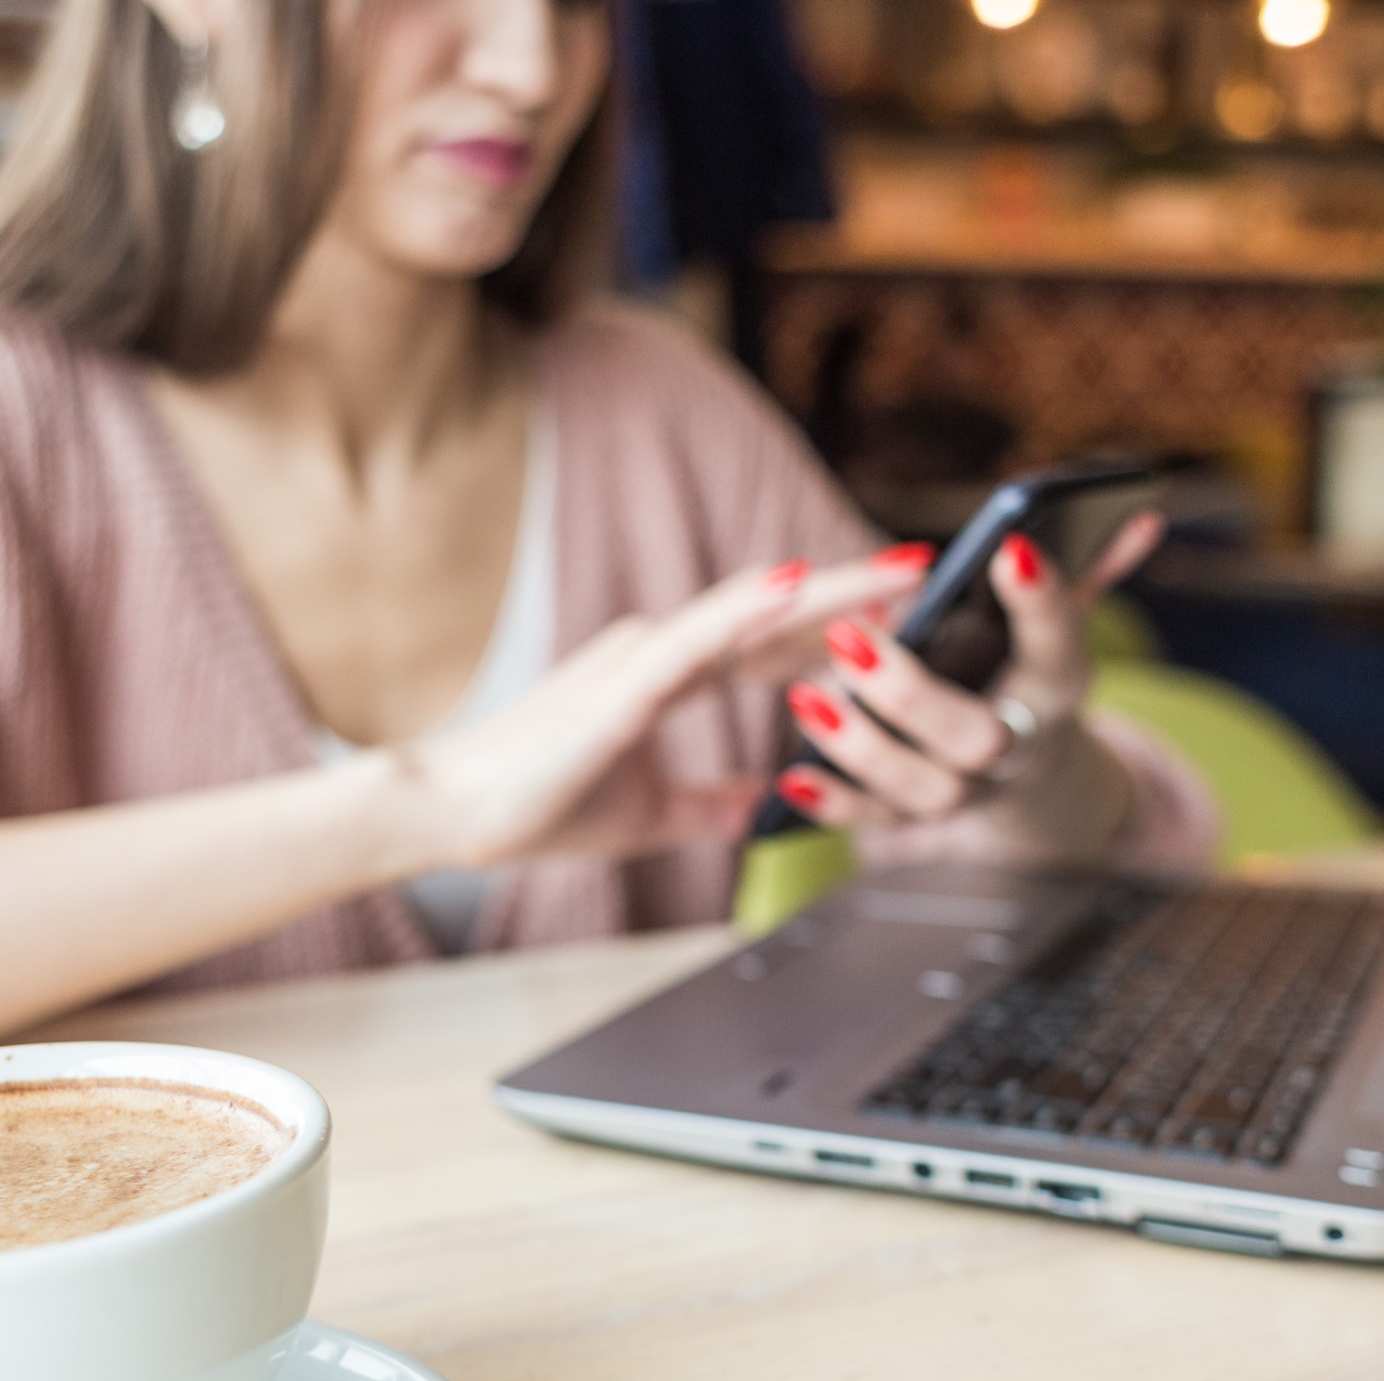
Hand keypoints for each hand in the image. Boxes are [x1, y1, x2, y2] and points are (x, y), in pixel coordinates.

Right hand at [396, 552, 926, 869]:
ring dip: (831, 588)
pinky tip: (800, 584)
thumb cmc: (535, 806)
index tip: (903, 609)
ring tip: (902, 568)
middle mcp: (661, 651)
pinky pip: (699, 640)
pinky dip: (750, 609)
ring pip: (753, 613)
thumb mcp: (649, 813)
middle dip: (858, 591)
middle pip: (778, 615)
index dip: (839, 622)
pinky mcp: (622, 684)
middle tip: (930, 564)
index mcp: (666, 677)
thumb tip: (766, 807)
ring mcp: (642, 659)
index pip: (771, 644)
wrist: (453, 813)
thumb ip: (708, 801)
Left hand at [773, 511, 1166, 864]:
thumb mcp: (1058, 624)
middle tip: (849, 635)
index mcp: (1054, 684)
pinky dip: (833, 805)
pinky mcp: (913, 817)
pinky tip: (790, 775)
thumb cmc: (1025, 673)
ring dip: (861, 747)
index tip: (1011, 548)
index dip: (1041, 601)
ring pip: (922, 788)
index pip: (1057, 641)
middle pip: (977, 736)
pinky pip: (873, 822)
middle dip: (911, 692)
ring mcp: (965, 790)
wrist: (1024, 773)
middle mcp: (1014, 747)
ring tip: (805, 696)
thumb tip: (1138, 517)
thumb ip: (1090, 570)